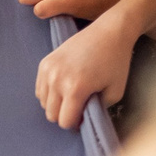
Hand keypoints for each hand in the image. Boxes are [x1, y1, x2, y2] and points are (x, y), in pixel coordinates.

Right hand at [34, 12, 136, 129]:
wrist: (109, 32)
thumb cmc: (116, 61)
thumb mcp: (115, 92)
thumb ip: (98, 109)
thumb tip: (83, 117)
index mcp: (75, 89)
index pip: (65, 121)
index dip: (76, 124)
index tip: (85, 117)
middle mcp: (57, 81)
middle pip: (51, 114)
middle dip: (65, 116)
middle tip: (78, 107)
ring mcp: (48, 70)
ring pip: (43, 103)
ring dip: (56, 105)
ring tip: (71, 96)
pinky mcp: (44, 63)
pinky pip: (39, 89)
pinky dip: (49, 93)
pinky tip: (62, 87)